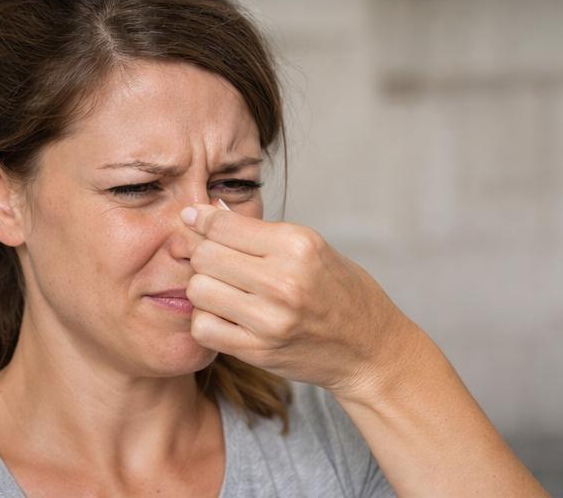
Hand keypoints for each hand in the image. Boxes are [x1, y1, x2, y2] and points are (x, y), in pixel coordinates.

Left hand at [182, 203, 413, 398]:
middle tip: (214, 259)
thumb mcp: (313, 249)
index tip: (193, 217)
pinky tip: (225, 315)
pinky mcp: (259, 351)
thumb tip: (211, 212)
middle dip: (202, 254)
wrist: (369, 347)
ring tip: (223, 289)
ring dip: (203, 289)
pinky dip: (207, 320)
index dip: (201, 218)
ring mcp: (270, 319)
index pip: (223, 225)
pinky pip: (204, 328)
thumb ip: (262, 234)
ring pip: (198, 291)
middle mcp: (284, 280)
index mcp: (298, 245)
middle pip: (205, 256)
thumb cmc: (342, 291)